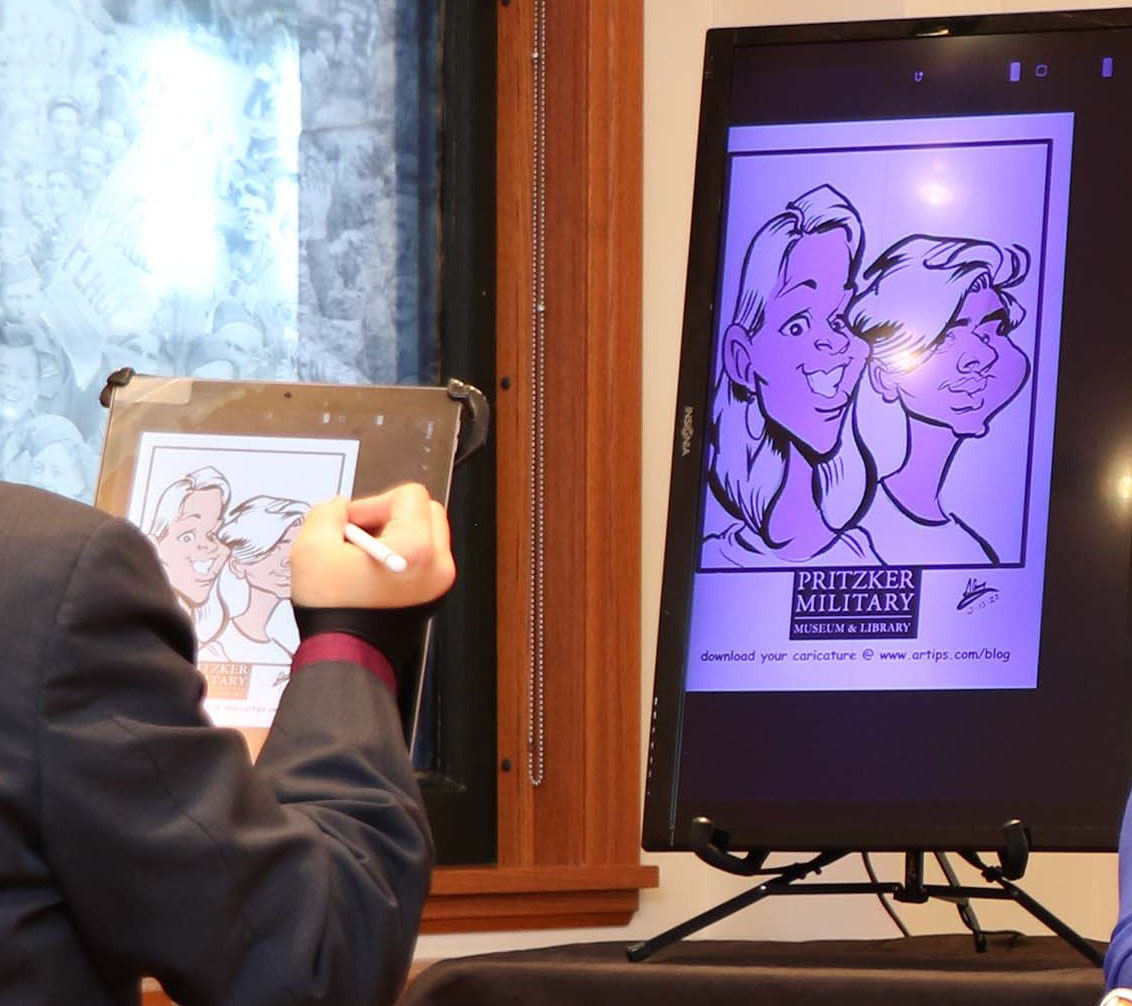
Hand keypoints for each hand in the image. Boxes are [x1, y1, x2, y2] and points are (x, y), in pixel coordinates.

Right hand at [290, 483, 454, 609]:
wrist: (344, 660)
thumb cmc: (333, 613)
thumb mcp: (312, 548)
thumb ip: (327, 513)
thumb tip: (339, 508)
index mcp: (417, 548)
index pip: (409, 495)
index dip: (373, 503)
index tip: (351, 524)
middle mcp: (437, 565)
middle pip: (425, 512)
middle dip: (389, 516)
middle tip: (357, 535)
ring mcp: (438, 584)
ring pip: (425, 536)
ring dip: (393, 536)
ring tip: (360, 558)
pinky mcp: (431, 597)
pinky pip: (422, 560)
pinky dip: (399, 557)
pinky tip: (369, 573)